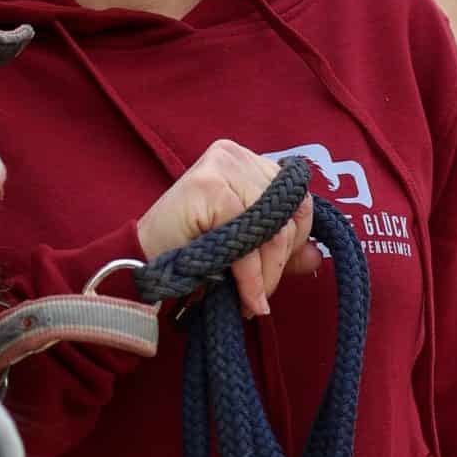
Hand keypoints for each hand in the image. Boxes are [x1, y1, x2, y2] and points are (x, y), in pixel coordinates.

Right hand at [135, 141, 320, 319]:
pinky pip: (248, 234)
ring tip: (249, 301)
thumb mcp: (244, 250)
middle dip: (278, 262)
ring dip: (265, 274)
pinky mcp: (210, 183)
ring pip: (272, 224)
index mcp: (248, 163)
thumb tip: (317, 257)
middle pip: (289, 210)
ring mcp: (223, 164)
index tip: (272, 273)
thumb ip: (280, 249)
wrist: (139, 263)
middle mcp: (237, 155)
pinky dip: (249, 273)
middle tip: (258, 296)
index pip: (297, 198)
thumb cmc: (190, 254)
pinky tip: (243, 296)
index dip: (294, 240)